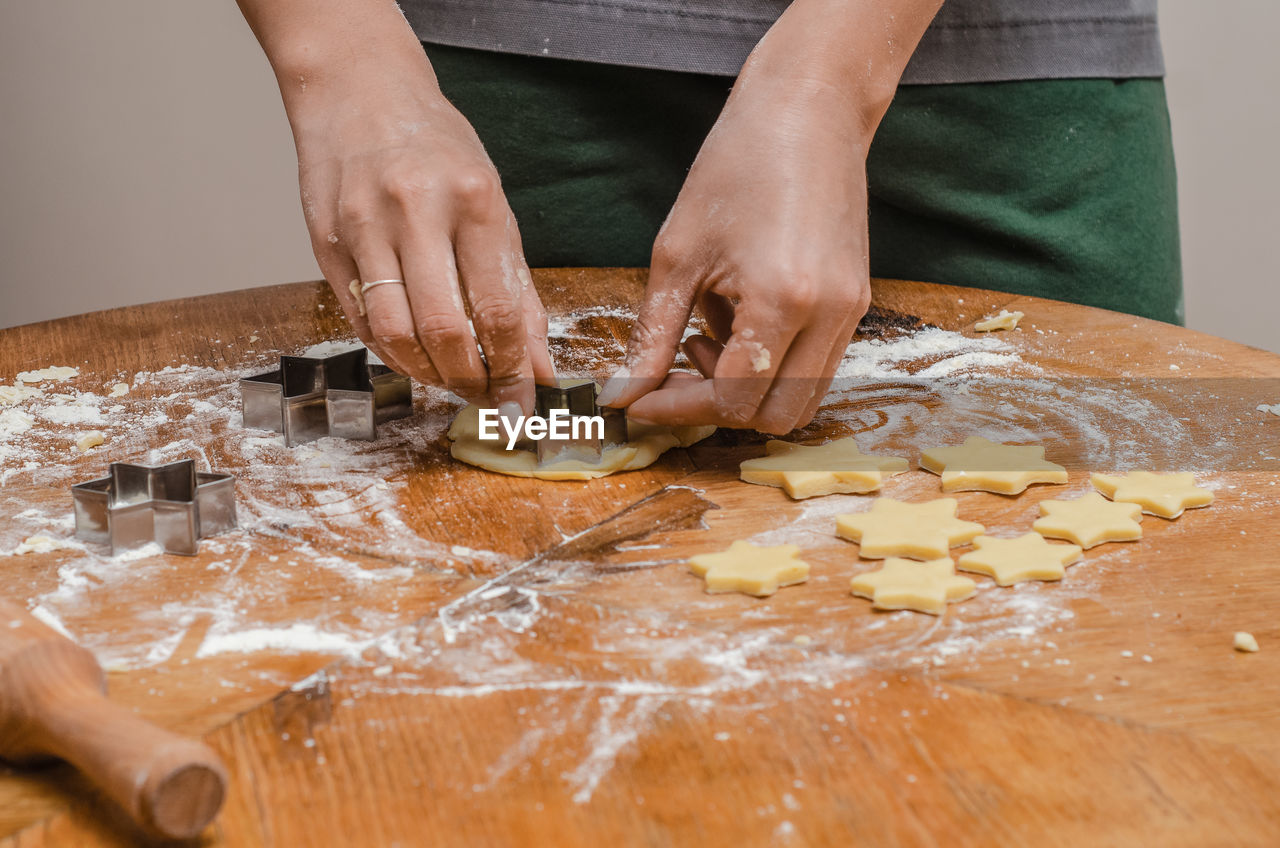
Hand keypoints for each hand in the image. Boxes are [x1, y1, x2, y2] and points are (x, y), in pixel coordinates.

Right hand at [290, 52, 552, 412]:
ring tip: (450, 379)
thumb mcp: (492, 206)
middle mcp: (416, 211)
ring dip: (427, 374)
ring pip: (395, 334)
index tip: (522, 401)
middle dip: (470, 381)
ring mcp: (364, 227)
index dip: (512, 369)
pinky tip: (414, 353)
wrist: (358, 91)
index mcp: (473, 199)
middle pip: (445, 330)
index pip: (498, 309)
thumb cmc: (435, 149)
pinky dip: (392, 350)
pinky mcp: (326, 244)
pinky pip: (361, 320)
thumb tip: (537, 366)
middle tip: (486, 397)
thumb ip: (516, 290)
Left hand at [598, 73, 872, 433]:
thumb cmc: (736, 166)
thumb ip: (651, 337)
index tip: (640, 404)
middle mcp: (829, 315)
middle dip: (717, 409)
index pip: (733, 399)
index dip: (679, 410)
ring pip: (801, 400)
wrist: (809, 110)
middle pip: (774, 417)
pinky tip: (736, 321)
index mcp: (782, 300)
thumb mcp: (677, 256)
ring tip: (706, 339)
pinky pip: (815, 367)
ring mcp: (851, 311)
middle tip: (672, 375)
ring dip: (747, 391)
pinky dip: (771, 367)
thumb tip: (623, 396)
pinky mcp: (856, 302)